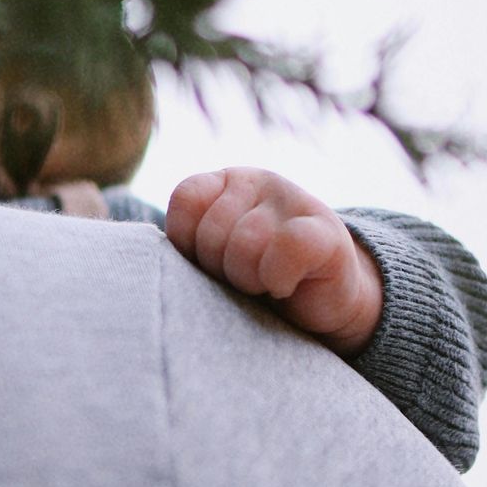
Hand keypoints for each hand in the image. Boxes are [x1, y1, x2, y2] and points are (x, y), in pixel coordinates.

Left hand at [165, 167, 383, 350]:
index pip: (187, 200)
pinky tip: (285, 285)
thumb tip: (158, 257)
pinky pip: (286, 249)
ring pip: (246, 243)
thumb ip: (186, 243)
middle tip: (244, 280)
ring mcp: (298, 204)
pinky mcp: (328, 237)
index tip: (210, 264)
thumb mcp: (213, 255)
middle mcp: (263, 181)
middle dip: (220, 270)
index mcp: (228, 182)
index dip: (190, 244)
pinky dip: (278, 278)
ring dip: (249, 280)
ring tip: (264, 285)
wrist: (324, 305)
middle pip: (212, 232)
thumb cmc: (256, 282)